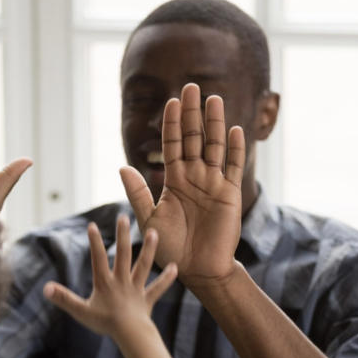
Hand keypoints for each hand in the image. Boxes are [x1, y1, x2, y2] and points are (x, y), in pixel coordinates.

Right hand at [43, 215, 177, 336]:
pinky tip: (174, 267)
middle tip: (124, 217)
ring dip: (149, 249)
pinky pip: (158, 288)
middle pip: (123, 255)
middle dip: (122, 235)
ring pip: (143, 266)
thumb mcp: (81, 311)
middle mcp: (122, 281)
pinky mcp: (147, 300)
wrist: (131, 335)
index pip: (98, 259)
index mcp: (105, 283)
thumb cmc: (104, 324)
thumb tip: (45, 288)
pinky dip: (166, 279)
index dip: (94, 242)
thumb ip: (63, 298)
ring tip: (154, 232)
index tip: (92, 225)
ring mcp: (136, 290)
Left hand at [120, 83, 245, 288]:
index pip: (172, 144)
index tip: (172, 101)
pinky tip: (233, 130)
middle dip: (192, 113)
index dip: (172, 123)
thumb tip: (121, 166)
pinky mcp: (230, 194)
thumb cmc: (169, 248)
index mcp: (174, 180)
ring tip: (213, 99)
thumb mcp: (149, 218)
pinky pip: (234, 167)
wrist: (196, 270)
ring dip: (214, 123)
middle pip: (193, 138)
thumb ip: (137, 193)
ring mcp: (214, 183)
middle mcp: (195, 177)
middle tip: (192, 87)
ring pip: (214, 146)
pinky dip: (235, 149)